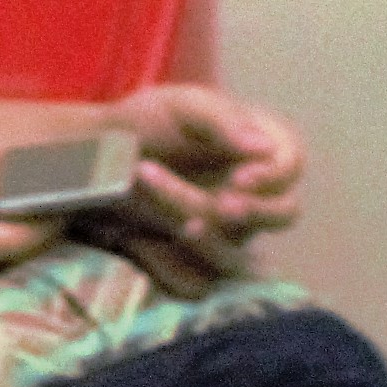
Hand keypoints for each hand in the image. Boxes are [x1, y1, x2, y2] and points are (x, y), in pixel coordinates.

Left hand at [22, 83, 306, 290]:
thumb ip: (224, 121)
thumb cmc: (147, 120)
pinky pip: (199, 281)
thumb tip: (265, 148)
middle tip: (223, 203)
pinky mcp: (193, 260)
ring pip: (239, 252)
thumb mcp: (183, 105)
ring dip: (212, 240)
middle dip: (256, 213)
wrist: (95, 153)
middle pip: (281, 214)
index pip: (291, 167)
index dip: (273, 177)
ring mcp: (227, 232)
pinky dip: (175, 267)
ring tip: (182, 223)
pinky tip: (147, 245)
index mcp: (259, 150)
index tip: (242, 177)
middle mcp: (253, 195)